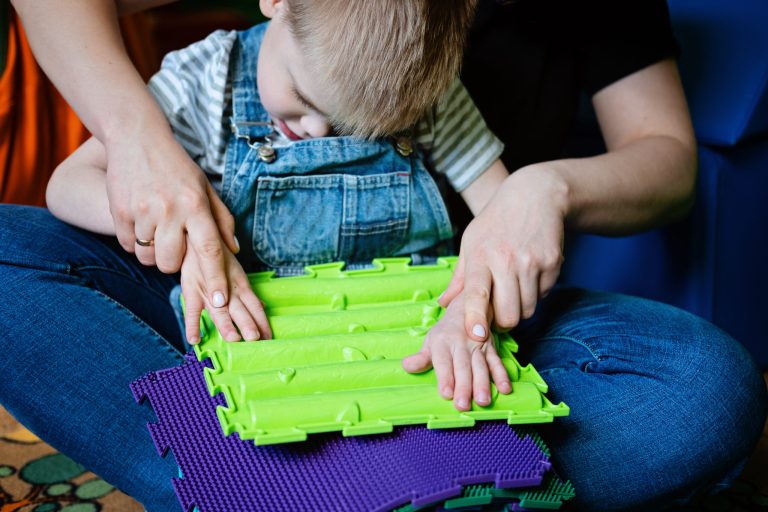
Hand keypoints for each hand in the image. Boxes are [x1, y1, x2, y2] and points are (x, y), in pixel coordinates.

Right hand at [104, 121, 240, 312]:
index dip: (216, 279)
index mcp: (196, 205)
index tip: (221, 302)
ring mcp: (143, 212)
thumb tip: (234, 250)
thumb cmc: (177, 167)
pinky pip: (128, 247)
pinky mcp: (120, 212)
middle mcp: (170, 210)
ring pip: (148, 259)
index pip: (210, 249)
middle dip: (173, 261)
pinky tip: (140, 220)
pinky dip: (134, 241)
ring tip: (156, 226)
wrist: (137, 138)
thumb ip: (222, 220)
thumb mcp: (205, 188)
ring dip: (153, 251)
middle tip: (173, 239)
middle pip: (172, 264)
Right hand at [179, 235, 271, 344]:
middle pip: (239, 308)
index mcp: (240, 284)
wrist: (196, 237)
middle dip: (248, 324)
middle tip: (256, 338)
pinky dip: (192, 324)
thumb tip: (262, 306)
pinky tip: (194, 339)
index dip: (262, 322)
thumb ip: (246, 292)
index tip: (269, 338)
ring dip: (226, 324)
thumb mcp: (236, 273)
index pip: (254, 306)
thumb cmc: (218, 258)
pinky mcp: (190, 289)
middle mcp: (227, 288)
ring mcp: (208, 289)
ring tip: (233, 338)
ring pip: (218, 309)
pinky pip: (191, 310)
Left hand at [402, 292, 511, 410]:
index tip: (446, 394)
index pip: (443, 362)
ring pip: (481, 366)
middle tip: (463, 405)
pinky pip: (497, 362)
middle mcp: (461, 344)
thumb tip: (406, 366)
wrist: (468, 308)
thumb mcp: (430, 342)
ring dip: (483, 384)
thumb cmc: (445, 333)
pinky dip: (502, 376)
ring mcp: (478, 346)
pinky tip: (505, 389)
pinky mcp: (491, 349)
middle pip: (463, 367)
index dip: (445, 378)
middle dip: (463, 386)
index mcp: (443, 342)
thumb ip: (421, 357)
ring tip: (483, 401)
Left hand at [440, 165, 566, 339]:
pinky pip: (543, 296)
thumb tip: (444, 304)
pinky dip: (535, 294)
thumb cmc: (497, 222)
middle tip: (497, 315)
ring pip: (528, 310)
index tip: (477, 334)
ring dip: (520, 309)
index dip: (476, 316)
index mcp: (481, 255)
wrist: (536, 196)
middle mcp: (507, 260)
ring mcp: (532, 263)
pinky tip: (529, 275)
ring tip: (513, 290)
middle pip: (509, 314)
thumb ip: (460, 277)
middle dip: (502, 322)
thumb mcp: (471, 242)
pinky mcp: (553, 263)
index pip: (477, 292)